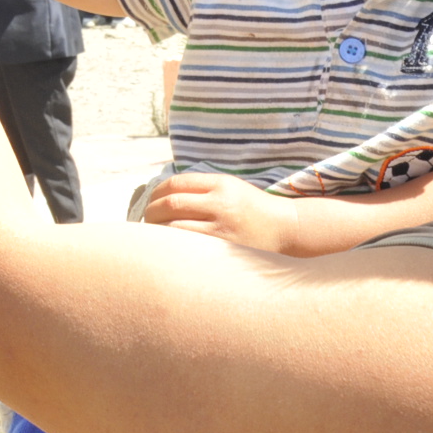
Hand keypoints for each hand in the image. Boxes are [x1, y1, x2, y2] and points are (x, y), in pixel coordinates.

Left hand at [141, 171, 301, 253]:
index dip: (156, 193)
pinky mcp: (224, 249)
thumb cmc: (252, 209)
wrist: (287, 229)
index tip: (150, 201)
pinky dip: (172, 247)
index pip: (176, 183)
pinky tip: (167, 249)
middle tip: (145, 220)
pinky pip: (189, 247)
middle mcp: (221, 203)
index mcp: (221, 184)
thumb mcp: (230, 187)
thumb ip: (201, 188)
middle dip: (151, 212)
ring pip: (175, 227)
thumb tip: (162, 195)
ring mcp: (222, 228)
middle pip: (171, 203)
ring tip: (152, 237)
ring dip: (157, 232)